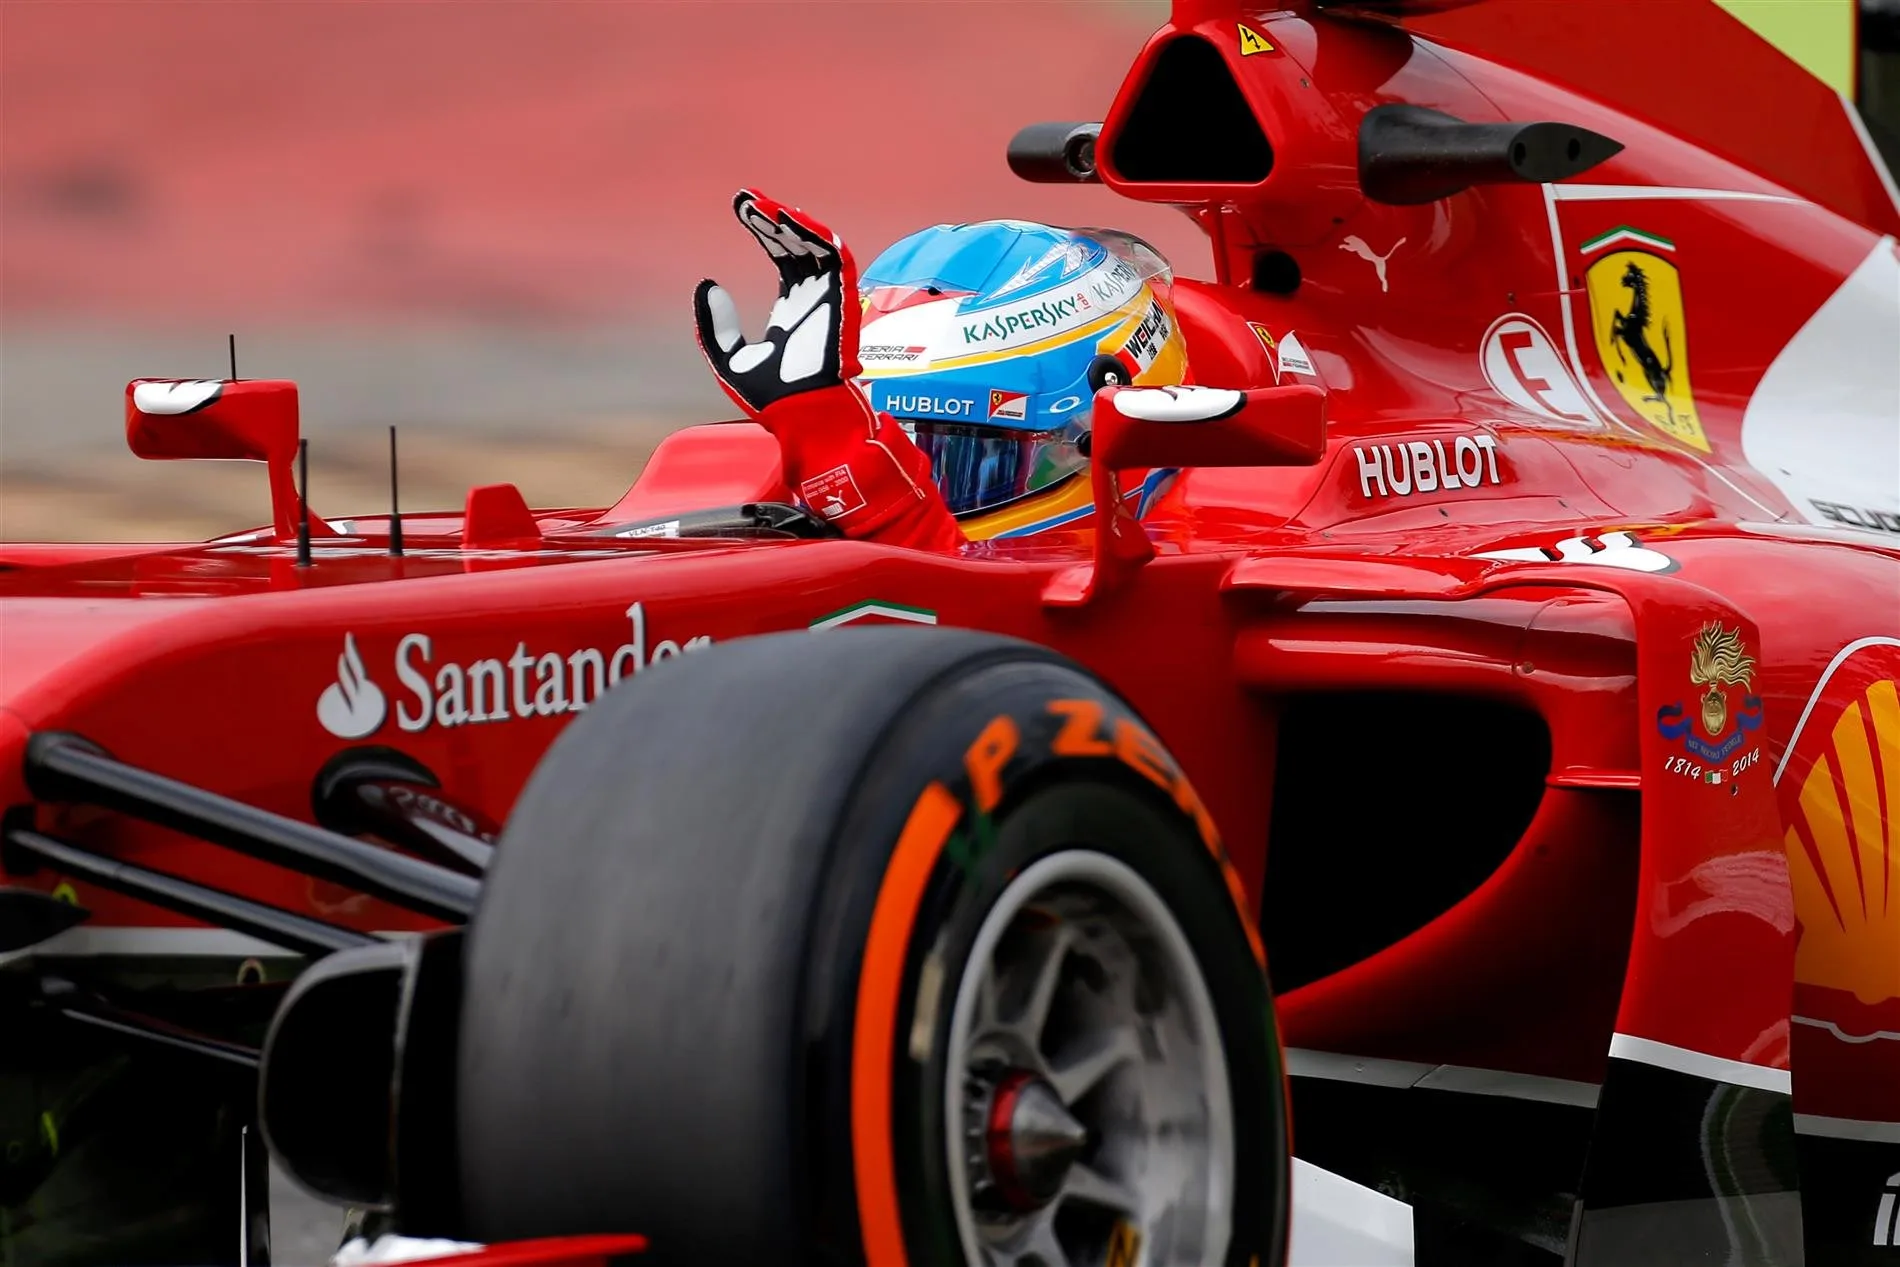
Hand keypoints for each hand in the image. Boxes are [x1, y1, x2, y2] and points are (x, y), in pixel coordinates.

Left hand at [693, 190, 861, 415]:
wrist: (800, 415)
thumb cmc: (772, 398)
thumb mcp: (729, 358)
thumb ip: (715, 325)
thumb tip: (707, 284)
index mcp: (792, 309)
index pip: (782, 257)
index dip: (765, 230)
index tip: (742, 208)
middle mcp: (812, 298)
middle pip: (796, 245)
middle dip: (772, 219)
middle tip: (746, 199)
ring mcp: (828, 298)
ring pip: (815, 246)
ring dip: (791, 222)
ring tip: (762, 206)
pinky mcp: (842, 301)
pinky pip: (836, 258)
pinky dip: (815, 236)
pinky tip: (789, 219)